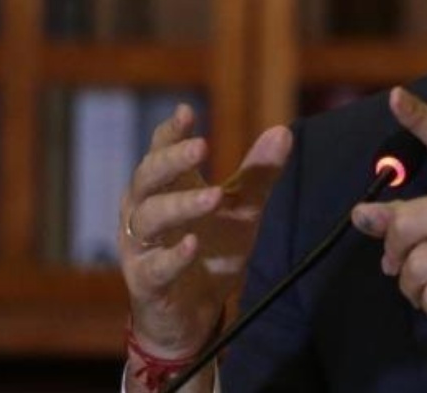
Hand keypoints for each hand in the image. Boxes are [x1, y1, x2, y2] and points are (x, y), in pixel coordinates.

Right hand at [118, 105, 291, 369]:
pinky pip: (154, 268)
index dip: (169, 133)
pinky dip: (173, 257)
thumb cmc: (211, 250)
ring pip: (148, 219)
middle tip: (201, 146)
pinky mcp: (147, 284)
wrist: (194, 313)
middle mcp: (144, 213)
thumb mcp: (242, 210)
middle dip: (171, 161)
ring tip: (214, 197)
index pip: (159, 153)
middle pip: (146, 178)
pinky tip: (192, 245)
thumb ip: (259, 174)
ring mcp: (142, 249)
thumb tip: (284, 132)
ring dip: (179, 205)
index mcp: (165, 189)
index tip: (186, 112)